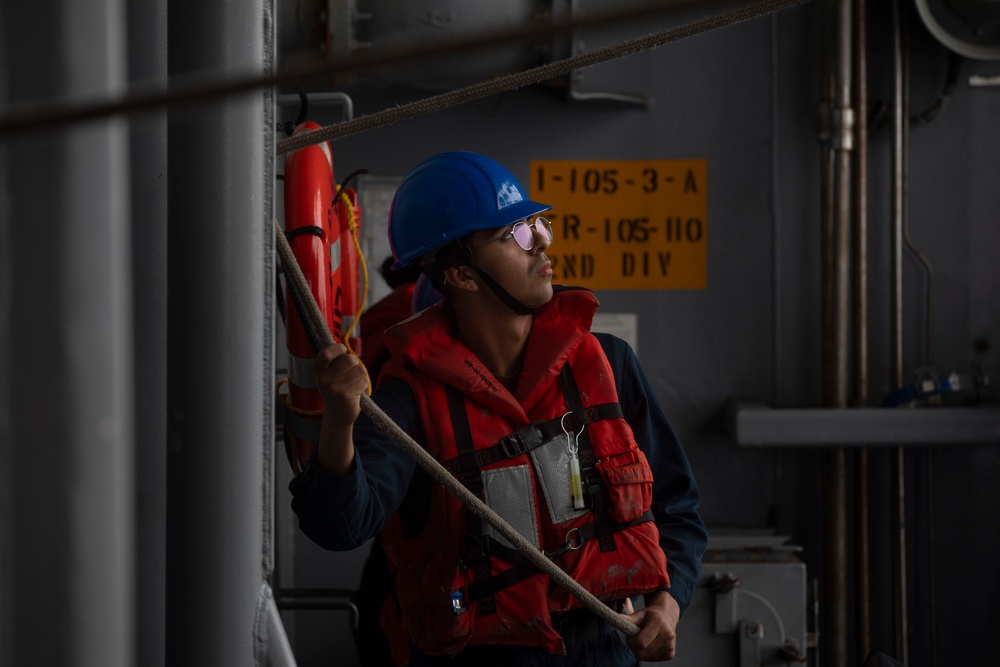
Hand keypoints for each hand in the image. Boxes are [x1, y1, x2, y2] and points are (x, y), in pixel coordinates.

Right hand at [312, 344, 368, 473]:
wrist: (336, 416)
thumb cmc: (335, 390)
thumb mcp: (328, 374)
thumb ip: (335, 360)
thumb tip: (344, 345)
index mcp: (317, 371)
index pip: (327, 351)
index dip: (339, 349)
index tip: (343, 350)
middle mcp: (323, 379)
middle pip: (350, 359)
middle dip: (355, 364)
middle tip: (350, 374)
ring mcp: (334, 388)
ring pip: (360, 369)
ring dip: (361, 376)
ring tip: (353, 384)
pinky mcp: (346, 396)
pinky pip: (364, 381)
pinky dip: (364, 385)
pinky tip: (356, 392)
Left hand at [623, 590, 680, 661]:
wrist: (667, 617)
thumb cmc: (651, 616)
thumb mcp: (640, 613)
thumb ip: (629, 618)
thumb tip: (618, 617)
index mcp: (659, 623)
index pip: (641, 642)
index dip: (631, 642)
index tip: (630, 636)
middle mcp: (667, 636)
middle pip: (642, 653)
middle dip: (634, 647)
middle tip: (636, 637)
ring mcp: (670, 646)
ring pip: (645, 658)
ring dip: (641, 651)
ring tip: (644, 639)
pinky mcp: (670, 654)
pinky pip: (652, 659)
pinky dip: (647, 654)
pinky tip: (651, 644)